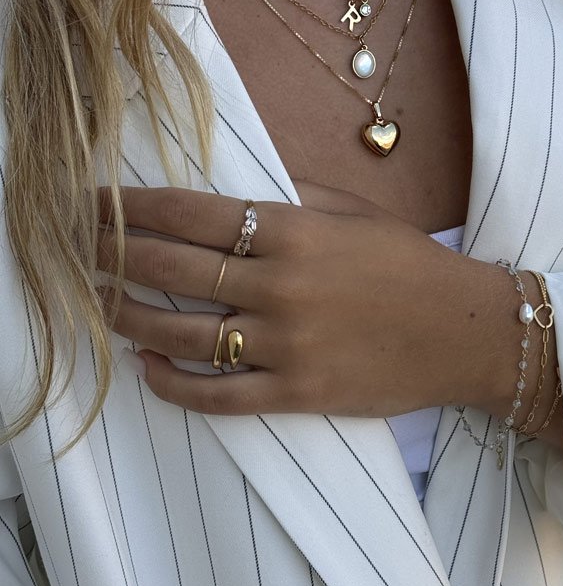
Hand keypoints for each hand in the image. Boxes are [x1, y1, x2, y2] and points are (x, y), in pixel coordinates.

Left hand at [97, 183, 516, 417]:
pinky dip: (174, 383)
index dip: (135, 207)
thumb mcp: (359, 213)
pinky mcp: (298, 393)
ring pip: (183, 334)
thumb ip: (297, 197)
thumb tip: (241, 191)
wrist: (464, 331)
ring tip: (96, 306)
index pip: (195, 214)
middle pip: (174, 269)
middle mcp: (281, 287)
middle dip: (114, 256)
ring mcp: (286, 345)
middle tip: (75, 251)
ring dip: (129, 317)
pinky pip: (219, 394)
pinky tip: (147, 366)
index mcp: (296, 233)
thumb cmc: (414, 265)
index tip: (95, 204)